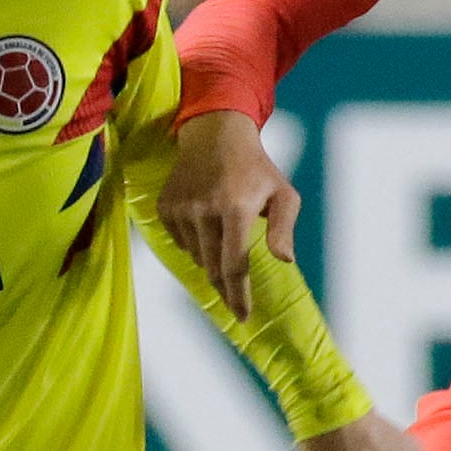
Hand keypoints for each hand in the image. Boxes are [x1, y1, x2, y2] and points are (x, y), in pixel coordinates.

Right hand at [157, 108, 295, 318]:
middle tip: (235, 299)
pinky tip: (205, 225)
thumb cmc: (256, 168)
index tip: (243, 317)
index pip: (234, 265)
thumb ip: (284, 229)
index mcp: (235, 209)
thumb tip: (285, 260)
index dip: (238, 296)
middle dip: (225, 287)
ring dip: (210, 259)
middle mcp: (204, 211)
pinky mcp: (165, 208)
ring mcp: (181, 209)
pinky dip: (194, 243)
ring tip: (223, 238)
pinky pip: (180, 242)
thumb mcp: (283, 193)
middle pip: (213, 268)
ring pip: (196, 257)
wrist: (214, 134)